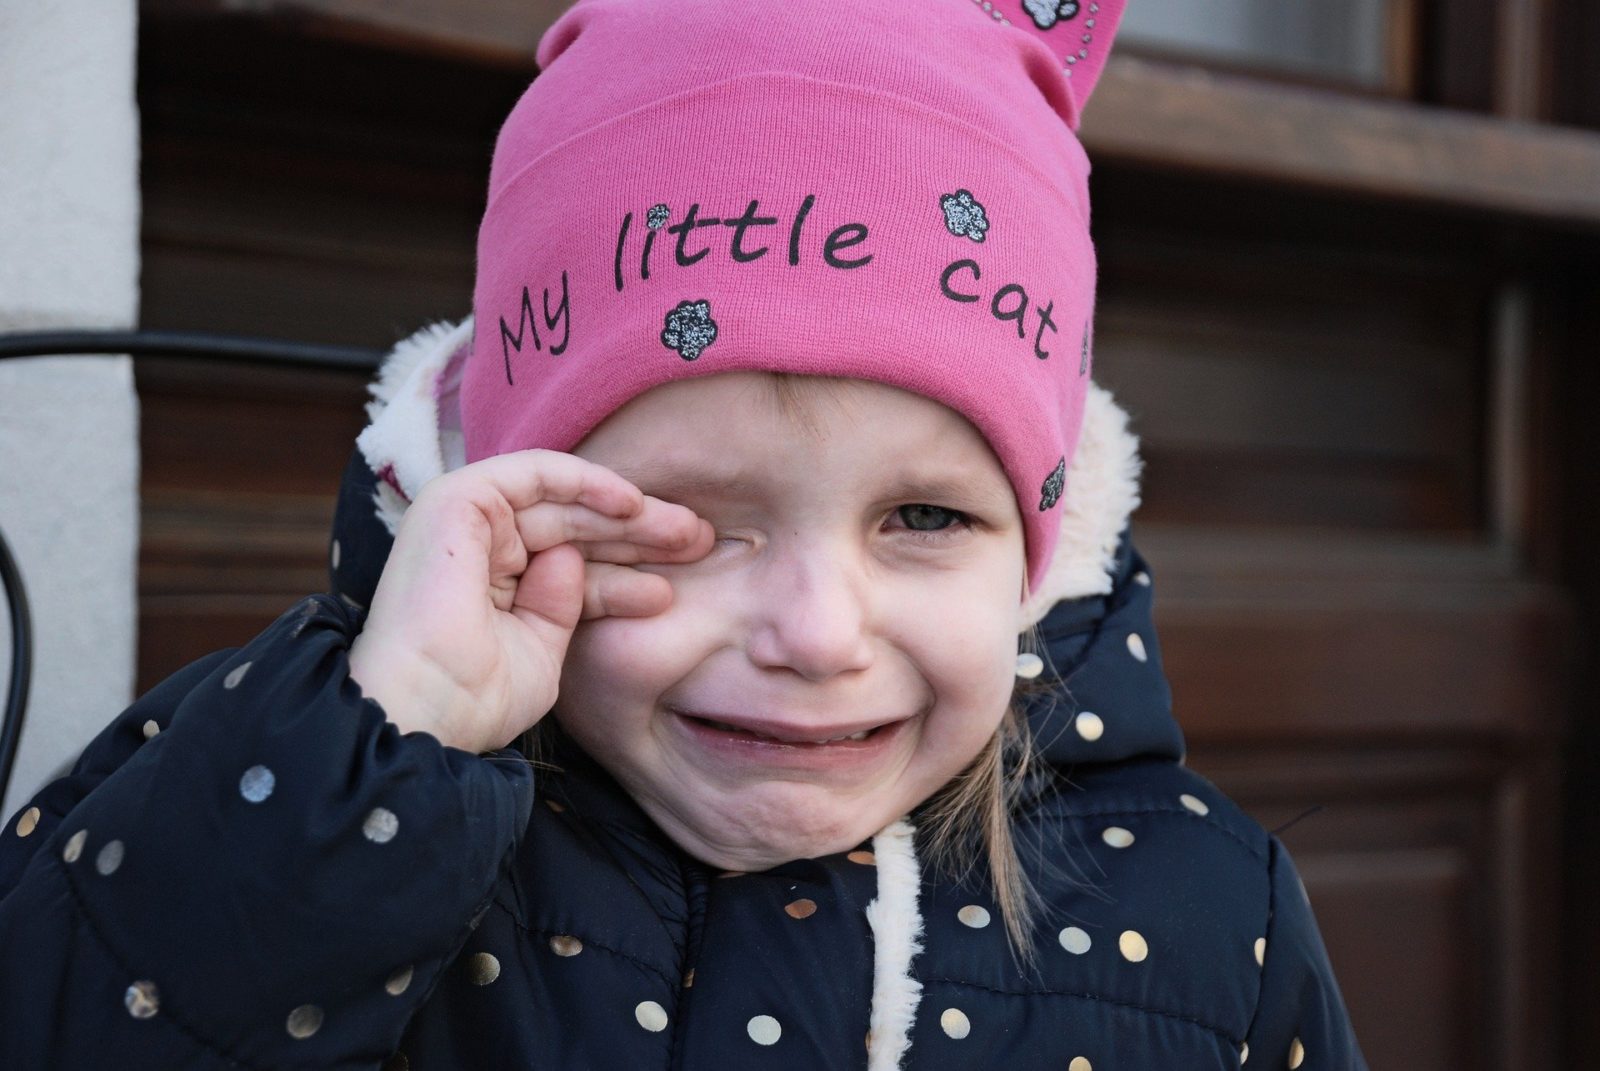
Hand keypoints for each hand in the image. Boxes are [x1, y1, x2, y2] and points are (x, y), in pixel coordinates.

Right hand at [347, 449, 713, 753]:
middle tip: (699, 542)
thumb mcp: (544, 650)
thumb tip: (582, 563)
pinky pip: (535, 473)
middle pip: (574, 529)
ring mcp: (466, 520)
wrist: (429, 710)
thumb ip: (567, 604)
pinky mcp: (459, 499)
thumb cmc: (476, 698)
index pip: (572, 564)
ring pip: (562, 502)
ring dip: (626, 513)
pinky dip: (585, 481)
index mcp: (492, 585)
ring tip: (684, 531)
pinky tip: (631, 504)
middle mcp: (479, 547)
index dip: (625, 568)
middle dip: (639, 534)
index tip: (675, 583)